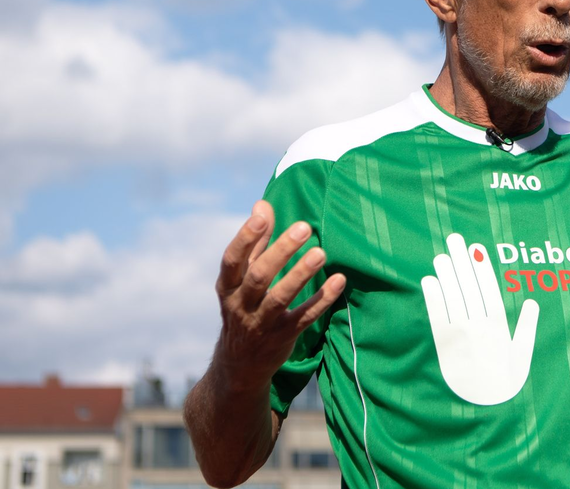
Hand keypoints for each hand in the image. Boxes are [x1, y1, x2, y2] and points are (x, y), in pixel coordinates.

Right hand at [212, 200, 345, 390]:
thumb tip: (262, 205)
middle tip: (304, 227)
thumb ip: (255, 243)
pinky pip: (304, 317)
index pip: (232, 259)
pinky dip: (322, 300)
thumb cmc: (244, 307)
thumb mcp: (241, 279)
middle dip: (281, 251)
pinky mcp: (284, 337)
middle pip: (259, 276)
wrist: (240, 365)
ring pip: (280, 298)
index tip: (264, 216)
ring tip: (321, 252)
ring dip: (301, 274)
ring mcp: (261, 323)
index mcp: (228, 287)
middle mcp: (241, 305)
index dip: (246, 237)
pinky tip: (339, 281)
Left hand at [421, 233, 539, 405]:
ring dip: (446, 274)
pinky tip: (429, 280)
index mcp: (499, 327)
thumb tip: (532, 303)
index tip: (476, 247)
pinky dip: (433, 297)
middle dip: (461, 261)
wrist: (484, 411)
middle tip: (454, 239)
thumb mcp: (522, 356)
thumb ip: (527, 328)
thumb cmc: (506, 384)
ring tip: (441, 255)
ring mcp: (460, 336)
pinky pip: (437, 316)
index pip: (489, 289)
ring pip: (453, 297)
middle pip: (469, 287)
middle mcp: (480, 327)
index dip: (482, 266)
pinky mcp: (443, 346)